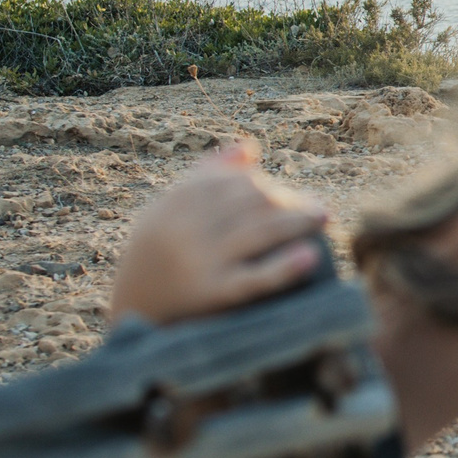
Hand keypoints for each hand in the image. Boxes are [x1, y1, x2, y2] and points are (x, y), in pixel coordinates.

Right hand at [111, 142, 330, 326]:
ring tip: (324, 219)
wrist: (133, 311)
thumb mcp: (169, 210)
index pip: (237, 183)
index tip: (296, 196)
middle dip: (290, 204)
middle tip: (319, 211)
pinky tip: (311, 256)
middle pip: (253, 203)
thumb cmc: (158, 254)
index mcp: (176, 202)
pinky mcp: (212, 295)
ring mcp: (199, 261)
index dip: (272, 188)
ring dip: (299, 222)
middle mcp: (186, 227)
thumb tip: (251, 146)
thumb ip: (207, 174)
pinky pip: (254, 278)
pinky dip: (285, 267)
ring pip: (260, 232)